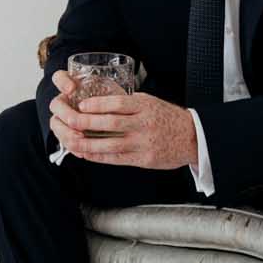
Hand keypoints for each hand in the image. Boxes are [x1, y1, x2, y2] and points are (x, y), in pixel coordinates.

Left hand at [51, 71, 197, 168]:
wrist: (193, 137)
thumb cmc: (168, 118)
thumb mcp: (150, 102)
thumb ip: (129, 103)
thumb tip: (100, 102)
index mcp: (145, 106)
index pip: (118, 103)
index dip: (98, 104)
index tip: (82, 105)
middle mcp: (144, 124)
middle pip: (111, 123)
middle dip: (87, 123)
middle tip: (70, 122)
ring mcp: (144, 143)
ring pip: (111, 144)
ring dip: (88, 144)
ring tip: (72, 142)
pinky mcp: (144, 160)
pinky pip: (118, 159)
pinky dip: (100, 157)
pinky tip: (87, 154)